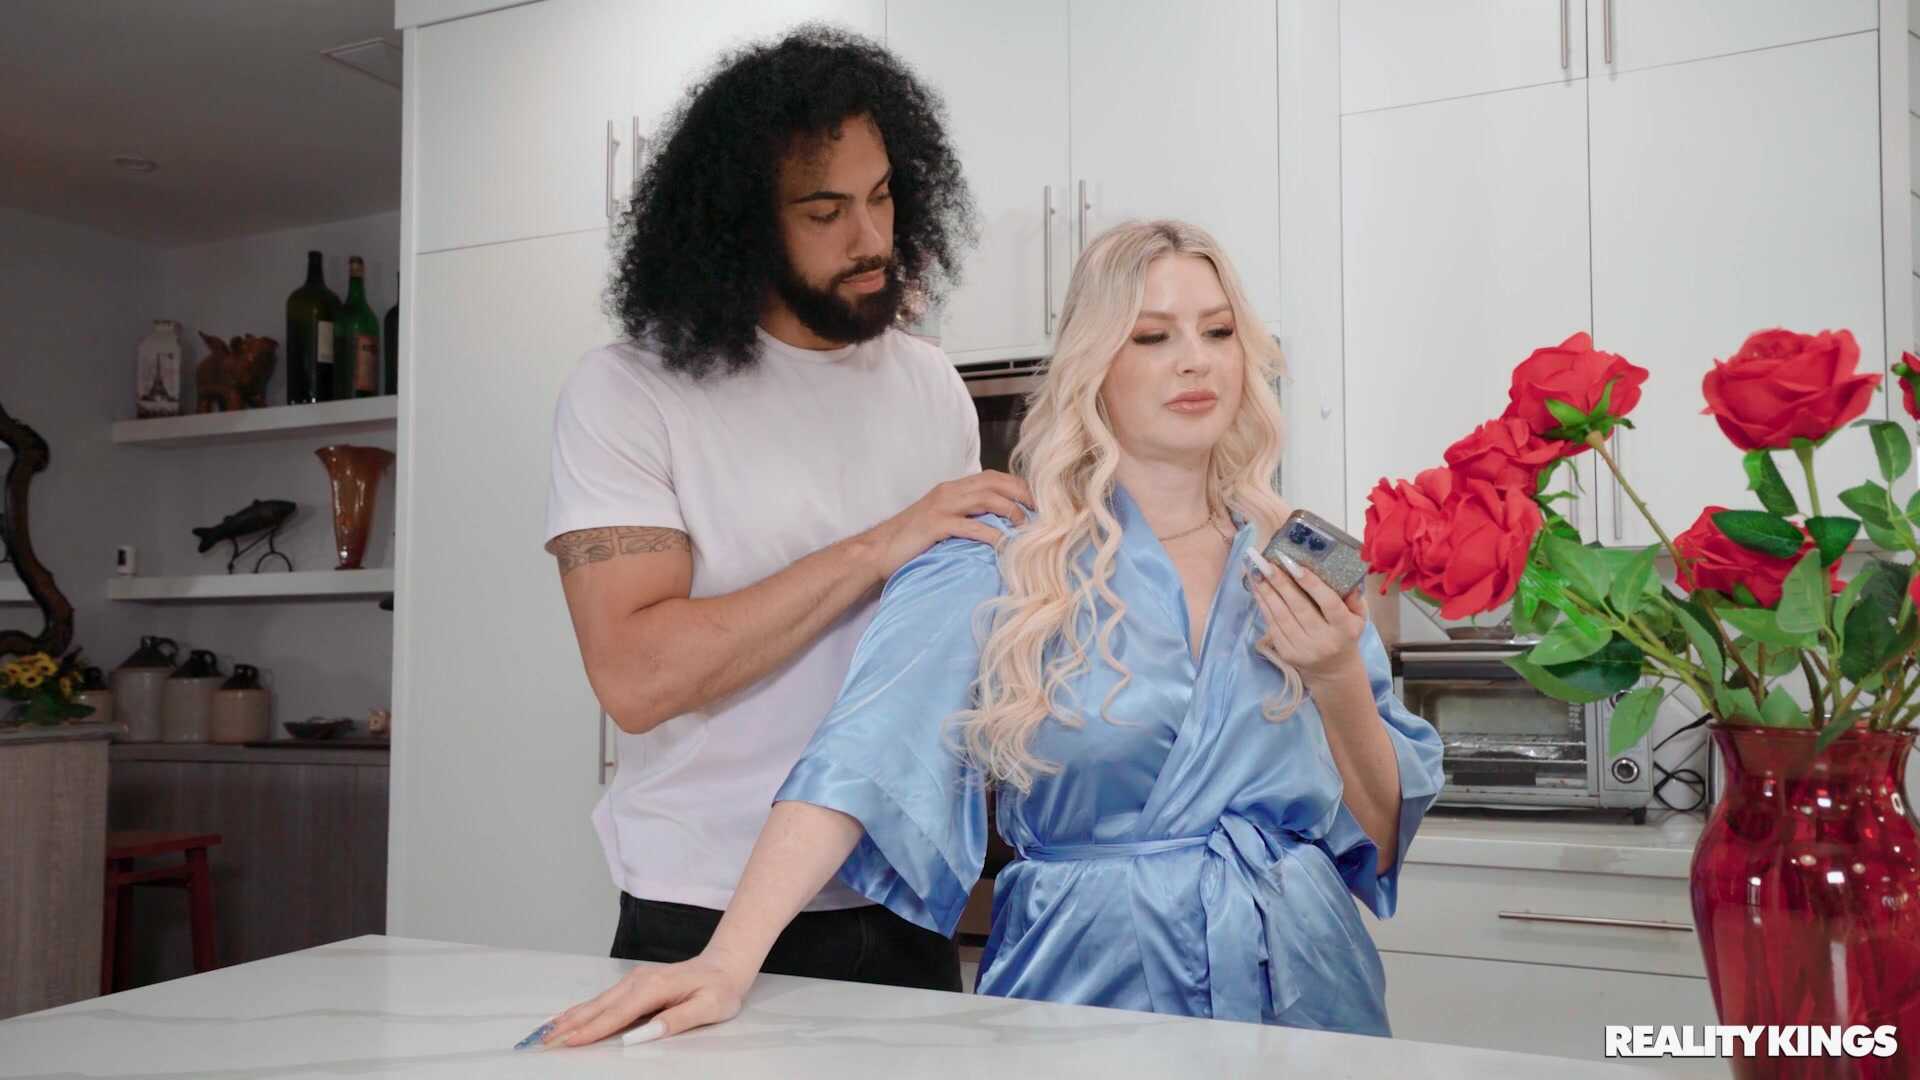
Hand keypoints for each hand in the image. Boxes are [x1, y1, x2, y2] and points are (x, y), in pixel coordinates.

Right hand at [539, 949, 754, 1048]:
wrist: (725, 964)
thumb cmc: (720, 990)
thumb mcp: (708, 1008)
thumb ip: (675, 1020)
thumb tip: (642, 1035)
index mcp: (654, 988)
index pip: (616, 1015)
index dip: (591, 1031)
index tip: (567, 1044)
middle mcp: (638, 981)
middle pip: (597, 1008)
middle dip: (568, 1026)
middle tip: (541, 1042)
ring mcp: (633, 980)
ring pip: (595, 1003)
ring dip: (568, 1018)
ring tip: (544, 1032)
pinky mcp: (633, 984)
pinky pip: (602, 1000)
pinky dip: (580, 1010)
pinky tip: (566, 1018)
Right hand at [859, 470, 1033, 582]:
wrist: (876, 550)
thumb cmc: (911, 540)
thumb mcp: (943, 521)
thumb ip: (966, 516)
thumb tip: (998, 526)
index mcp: (953, 488)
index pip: (994, 478)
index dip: (1019, 486)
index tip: (1040, 502)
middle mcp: (949, 491)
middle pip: (995, 483)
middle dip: (1022, 494)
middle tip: (1043, 513)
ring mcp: (941, 506)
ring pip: (986, 498)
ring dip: (1011, 511)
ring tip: (1026, 528)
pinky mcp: (935, 525)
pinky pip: (970, 526)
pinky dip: (991, 535)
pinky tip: (1004, 546)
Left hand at [1246, 549, 1367, 685]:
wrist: (1334, 669)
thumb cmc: (1345, 634)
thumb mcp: (1358, 617)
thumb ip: (1354, 598)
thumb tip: (1347, 577)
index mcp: (1344, 629)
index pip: (1329, 604)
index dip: (1312, 584)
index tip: (1295, 565)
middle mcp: (1324, 641)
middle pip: (1300, 608)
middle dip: (1281, 584)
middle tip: (1267, 564)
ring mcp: (1304, 649)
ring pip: (1282, 617)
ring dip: (1267, 593)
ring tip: (1257, 573)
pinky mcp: (1287, 654)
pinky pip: (1273, 626)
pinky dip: (1264, 606)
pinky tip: (1258, 591)